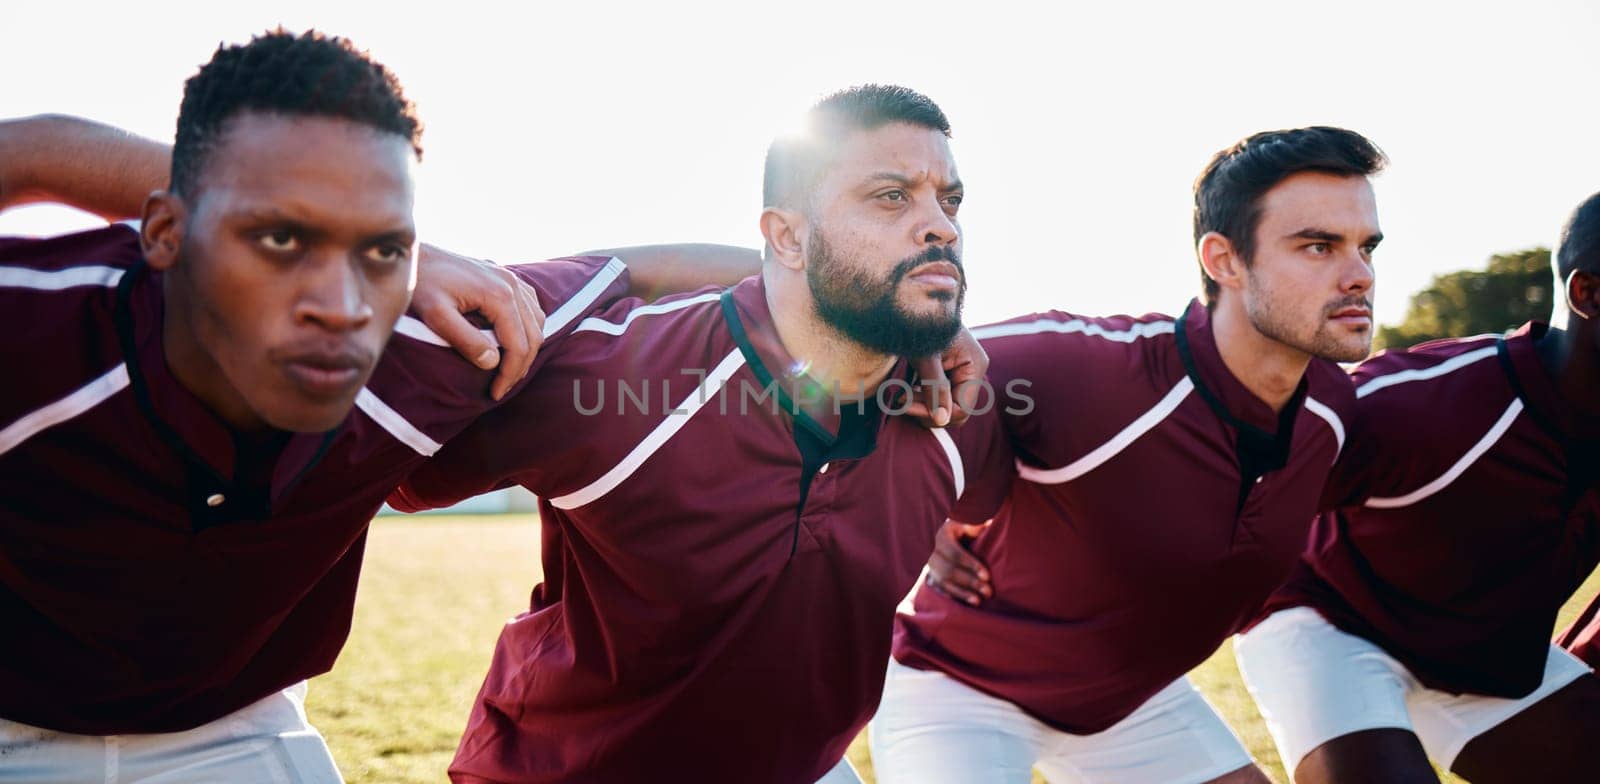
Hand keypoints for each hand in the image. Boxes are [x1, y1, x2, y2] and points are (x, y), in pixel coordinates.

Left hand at [412, 243, 545, 399]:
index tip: (495, 393)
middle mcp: (513, 284)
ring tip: (508, 370)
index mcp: (500, 295)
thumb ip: (465, 339)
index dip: (510, 374)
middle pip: (534, 336)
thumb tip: (492, 362)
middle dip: (520, 366)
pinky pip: (531, 307)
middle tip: (502, 387)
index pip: (519, 345)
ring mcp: (512, 278)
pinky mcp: (507, 277)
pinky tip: (512, 341)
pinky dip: (528, 328)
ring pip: (537, 322)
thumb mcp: (437, 315)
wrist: (415, 255)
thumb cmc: (422, 284)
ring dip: (527, 349)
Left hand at [906, 326, 989, 427]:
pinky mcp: (952, 371)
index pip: (961, 408)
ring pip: (947, 406)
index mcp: (974, 365)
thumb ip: (935, 388)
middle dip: (928, 410)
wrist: (912, 302)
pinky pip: (942, 395)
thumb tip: (942, 420)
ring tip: (900, 394)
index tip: (906, 405)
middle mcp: (974, 370)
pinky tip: (907, 389)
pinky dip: (923, 397)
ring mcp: (964, 371)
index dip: (935, 414)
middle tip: (901, 400)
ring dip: (923, 405)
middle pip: (956, 410)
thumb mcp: (924, 357)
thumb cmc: (918, 325)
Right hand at [926, 519, 993, 605]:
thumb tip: (982, 526)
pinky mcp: (930, 575)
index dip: (971, 565)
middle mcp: (932, 551)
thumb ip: (975, 523)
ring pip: (943, 582)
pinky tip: (964, 603)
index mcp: (942, 535)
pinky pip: (938, 588)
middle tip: (988, 591)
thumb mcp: (969, 521)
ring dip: (961, 593)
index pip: (954, 553)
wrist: (953, 532)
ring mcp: (929, 564)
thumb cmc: (967, 526)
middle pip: (948, 570)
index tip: (987, 576)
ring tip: (978, 601)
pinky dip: (951, 596)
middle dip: (969, 582)